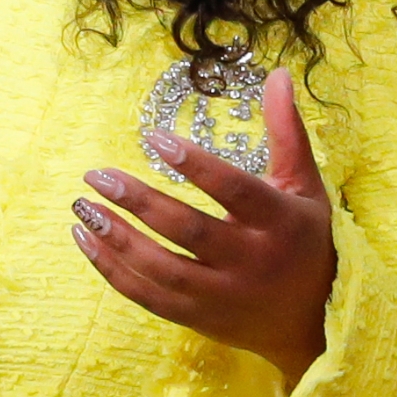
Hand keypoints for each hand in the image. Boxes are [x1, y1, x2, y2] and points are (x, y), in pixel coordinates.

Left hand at [69, 67, 336, 383]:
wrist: (314, 322)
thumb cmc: (305, 241)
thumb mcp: (305, 187)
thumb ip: (286, 132)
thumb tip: (276, 73)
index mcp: (280, 223)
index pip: (234, 190)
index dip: (194, 164)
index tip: (152, 137)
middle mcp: (252, 261)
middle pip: (188, 230)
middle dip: (137, 201)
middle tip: (97, 175)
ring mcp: (223, 295)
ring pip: (160, 268)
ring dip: (114, 237)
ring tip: (81, 206)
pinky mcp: (199, 317)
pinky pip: (147, 296)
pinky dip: (111, 270)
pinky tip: (85, 240)